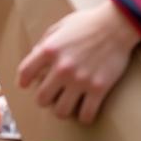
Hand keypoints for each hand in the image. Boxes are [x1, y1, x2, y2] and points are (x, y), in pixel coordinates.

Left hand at [17, 0, 140, 123]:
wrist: (116, 25)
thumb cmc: (87, 24)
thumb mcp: (59, 27)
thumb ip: (45, 43)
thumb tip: (34, 58)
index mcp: (49, 50)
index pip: (25, 72)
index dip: (24, 81)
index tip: (26, 85)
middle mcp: (62, 67)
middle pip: (42, 99)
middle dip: (45, 99)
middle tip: (52, 96)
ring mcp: (80, 80)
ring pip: (61, 112)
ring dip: (62, 110)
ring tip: (67, 104)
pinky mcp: (99, 88)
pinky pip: (86, 115)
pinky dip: (84, 116)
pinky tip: (85, 110)